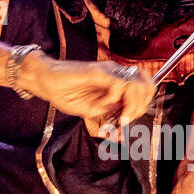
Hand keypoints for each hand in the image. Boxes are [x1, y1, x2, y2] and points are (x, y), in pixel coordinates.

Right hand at [22, 52, 154, 132]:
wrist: (46, 81)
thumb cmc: (65, 93)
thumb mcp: (92, 110)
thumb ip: (109, 113)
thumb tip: (125, 121)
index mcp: (117, 82)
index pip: (145, 90)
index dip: (141, 107)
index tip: (127, 122)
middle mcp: (117, 74)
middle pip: (147, 86)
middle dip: (139, 108)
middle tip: (125, 121)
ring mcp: (109, 71)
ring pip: (137, 84)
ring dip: (131, 105)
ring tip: (119, 117)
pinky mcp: (98, 72)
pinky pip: (118, 83)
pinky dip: (114, 98)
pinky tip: (102, 104)